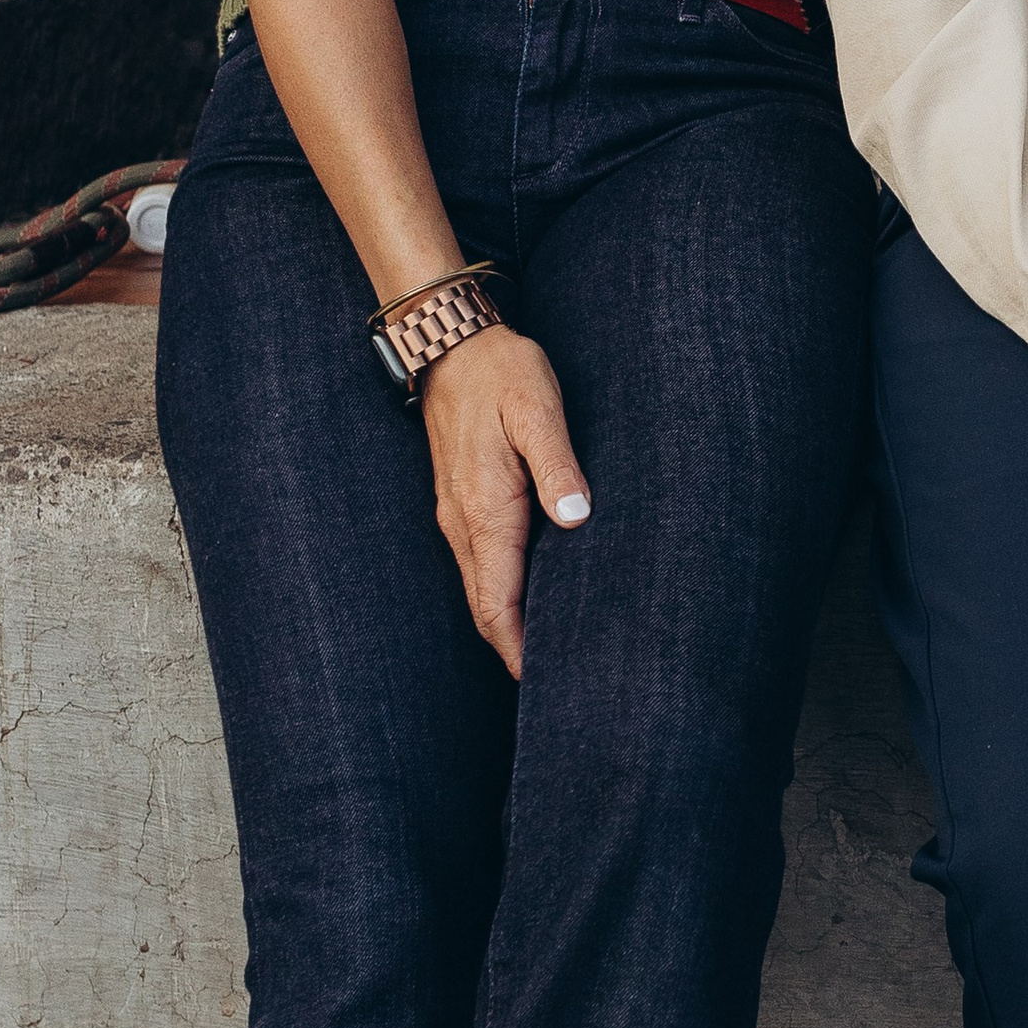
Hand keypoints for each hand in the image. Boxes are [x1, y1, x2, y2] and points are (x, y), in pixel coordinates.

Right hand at [418, 324, 592, 676]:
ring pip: (479, 586)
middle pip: (484, 606)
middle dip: (513, 648)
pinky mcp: (460, 499)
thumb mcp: (538, 409)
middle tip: (553, 684)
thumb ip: (559, 465)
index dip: (518, 647)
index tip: (543, 684)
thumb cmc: (502, 372)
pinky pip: (478, 562)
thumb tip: (575, 518)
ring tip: (544, 653)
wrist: (451, 343)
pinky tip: (526, 597)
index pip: (496, 601)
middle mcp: (463, 521)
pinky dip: (498, 592)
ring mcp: (456, 512)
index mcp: (485, 508)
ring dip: (506, 622)